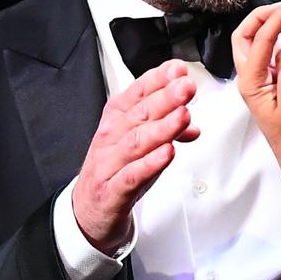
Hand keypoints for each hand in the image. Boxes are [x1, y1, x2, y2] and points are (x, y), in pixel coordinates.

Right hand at [73, 59, 198, 251]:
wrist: (88, 210)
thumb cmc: (116, 170)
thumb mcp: (140, 143)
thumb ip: (166, 127)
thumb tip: (192, 121)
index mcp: (117, 120)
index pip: (137, 92)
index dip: (158, 79)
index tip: (178, 69)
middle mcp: (111, 137)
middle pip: (140, 114)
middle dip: (165, 98)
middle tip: (186, 87)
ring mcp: (109, 164)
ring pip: (136, 142)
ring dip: (162, 127)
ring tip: (182, 116)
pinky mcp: (112, 190)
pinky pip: (131, 175)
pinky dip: (150, 164)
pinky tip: (167, 153)